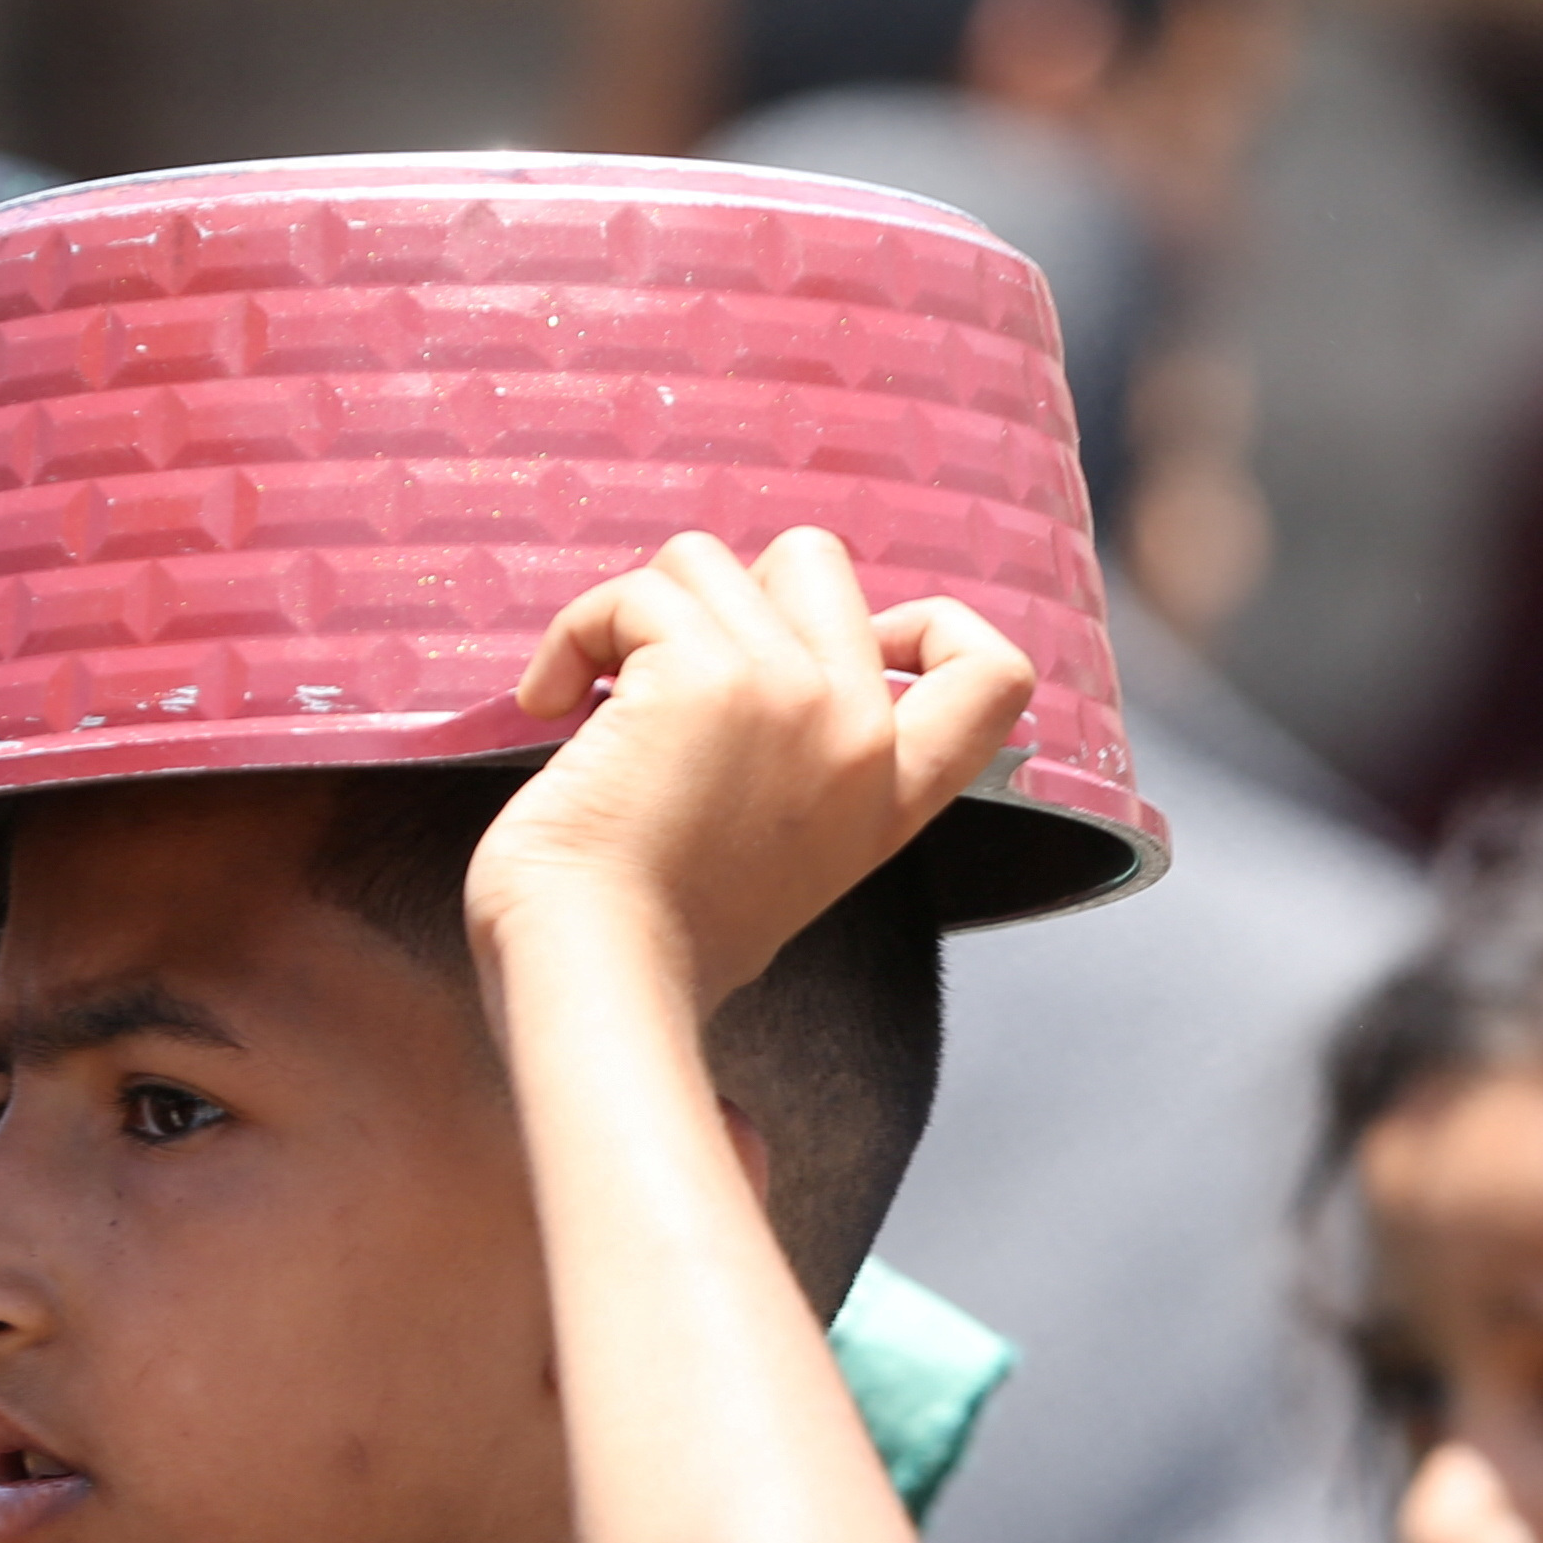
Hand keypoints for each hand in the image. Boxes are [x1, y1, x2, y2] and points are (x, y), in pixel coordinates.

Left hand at [470, 528, 1033, 1010]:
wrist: (597, 982)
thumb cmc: (646, 944)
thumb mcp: (775, 861)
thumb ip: (798, 772)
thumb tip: (745, 672)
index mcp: (889, 794)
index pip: (995, 673)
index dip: (924, 622)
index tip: (824, 651)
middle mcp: (857, 734)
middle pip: (814, 560)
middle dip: (720, 594)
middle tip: (665, 678)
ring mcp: (789, 695)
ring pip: (703, 560)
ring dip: (629, 616)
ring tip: (588, 703)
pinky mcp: (703, 676)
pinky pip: (630, 594)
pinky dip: (572, 635)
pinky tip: (547, 704)